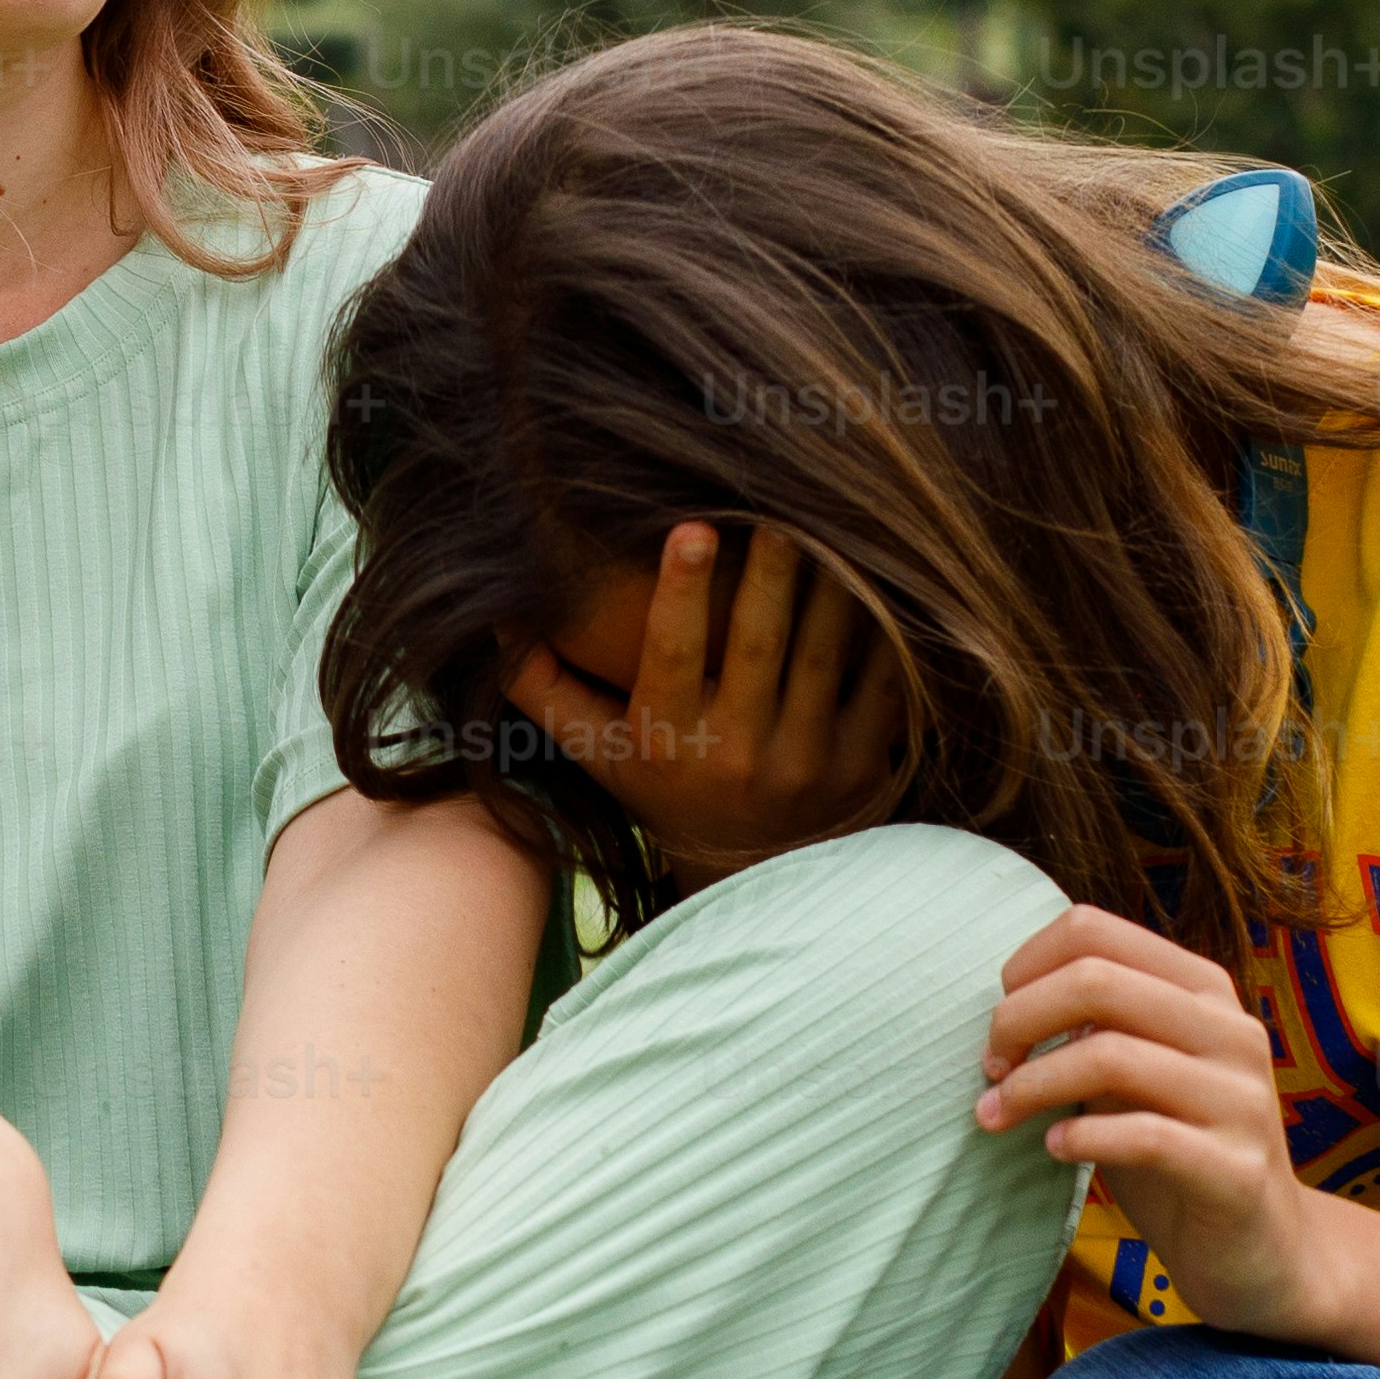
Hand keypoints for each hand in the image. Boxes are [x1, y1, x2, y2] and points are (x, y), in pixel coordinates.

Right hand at [510, 521, 903, 880]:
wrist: (759, 875)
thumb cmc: (666, 788)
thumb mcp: (595, 752)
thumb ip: (542, 686)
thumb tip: (494, 612)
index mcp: (669, 737)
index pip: (672, 654)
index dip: (681, 590)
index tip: (690, 527)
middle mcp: (736, 751)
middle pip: (757, 642)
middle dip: (771, 568)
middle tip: (779, 503)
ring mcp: (805, 758)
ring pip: (824, 652)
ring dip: (830, 585)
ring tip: (834, 522)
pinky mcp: (862, 761)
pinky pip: (881, 680)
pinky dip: (885, 627)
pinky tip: (885, 575)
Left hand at [978, 903, 1334, 1340]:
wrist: (1263, 1251)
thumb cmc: (1176, 1152)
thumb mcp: (1131, 1078)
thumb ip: (1091, 1030)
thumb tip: (1006, 1007)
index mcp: (1203, 990)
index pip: (1093, 930)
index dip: (1024, 969)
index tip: (1000, 1028)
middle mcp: (1231, 1030)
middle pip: (1095, 981)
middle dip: (1017, 1020)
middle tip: (989, 1070)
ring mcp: (1241, 1098)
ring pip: (1110, 1055)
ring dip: (1032, 1085)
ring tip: (997, 1115)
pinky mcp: (1236, 1168)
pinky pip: (1142, 1135)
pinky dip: (1081, 1137)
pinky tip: (1055, 1149)